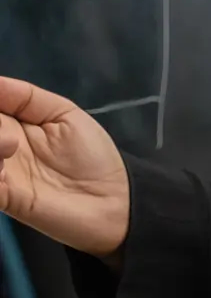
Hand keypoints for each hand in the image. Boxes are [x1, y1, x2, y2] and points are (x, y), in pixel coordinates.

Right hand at [0, 76, 129, 256]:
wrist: (111, 197)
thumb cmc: (90, 154)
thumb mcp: (63, 114)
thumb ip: (26, 98)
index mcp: (11, 125)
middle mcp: (0, 147)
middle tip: (10, 138)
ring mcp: (1, 174)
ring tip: (9, 147)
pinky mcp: (5, 199)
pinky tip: (3, 171)